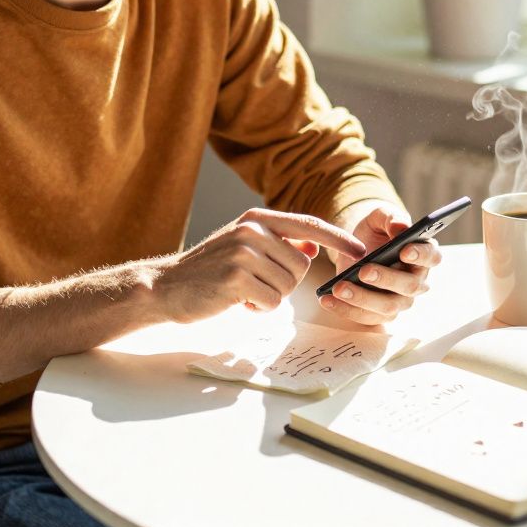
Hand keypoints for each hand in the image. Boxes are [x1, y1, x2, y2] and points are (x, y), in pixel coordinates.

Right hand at [152, 208, 366, 323]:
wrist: (166, 286)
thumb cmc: (209, 270)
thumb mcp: (243, 247)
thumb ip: (278, 245)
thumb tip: (312, 248)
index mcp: (256, 219)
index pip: (309, 225)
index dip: (338, 239)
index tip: (360, 250)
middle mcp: (252, 230)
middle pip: (301, 265)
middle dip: (284, 282)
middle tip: (254, 283)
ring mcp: (244, 252)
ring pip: (288, 285)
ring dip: (270, 296)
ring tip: (243, 291)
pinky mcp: (237, 277)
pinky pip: (272, 301)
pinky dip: (259, 308)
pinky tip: (237, 300)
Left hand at [323, 201, 442, 324]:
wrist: (355, 247)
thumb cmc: (375, 231)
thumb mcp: (380, 217)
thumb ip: (391, 218)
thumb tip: (401, 228)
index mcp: (423, 254)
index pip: (431, 256)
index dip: (420, 255)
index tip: (404, 250)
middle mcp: (416, 281)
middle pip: (409, 286)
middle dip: (386, 279)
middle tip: (364, 270)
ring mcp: (399, 300)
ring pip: (387, 306)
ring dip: (362, 298)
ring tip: (339, 287)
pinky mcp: (379, 314)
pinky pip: (365, 317)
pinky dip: (345, 309)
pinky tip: (327, 299)